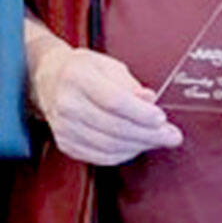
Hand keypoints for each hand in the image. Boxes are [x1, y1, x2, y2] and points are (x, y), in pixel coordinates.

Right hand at [33, 43, 181, 164]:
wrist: (48, 81)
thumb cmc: (83, 70)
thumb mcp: (107, 65)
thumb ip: (129, 84)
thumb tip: (149, 100)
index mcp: (77, 77)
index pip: (113, 100)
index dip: (140, 113)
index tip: (162, 118)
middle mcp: (66, 104)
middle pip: (114, 127)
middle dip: (148, 134)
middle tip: (172, 136)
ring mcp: (64, 127)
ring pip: (109, 146)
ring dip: (140, 146)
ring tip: (159, 141)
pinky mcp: (66, 144)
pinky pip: (100, 157)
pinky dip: (124, 154)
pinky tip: (138, 146)